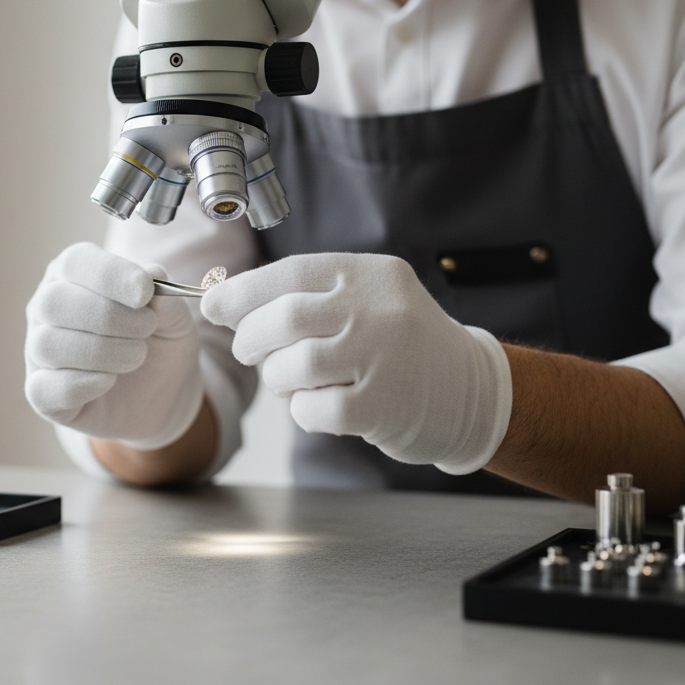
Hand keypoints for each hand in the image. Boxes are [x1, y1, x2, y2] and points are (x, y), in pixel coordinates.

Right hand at [25, 243, 202, 448]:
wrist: (162, 394)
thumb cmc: (160, 343)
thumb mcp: (174, 318)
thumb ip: (164, 296)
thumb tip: (152, 275)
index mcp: (74, 276)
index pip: (75, 262)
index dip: (109, 274)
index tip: (145, 292)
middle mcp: (47, 309)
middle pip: (54, 301)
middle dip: (107, 316)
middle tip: (146, 328)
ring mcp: (38, 352)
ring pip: (47, 344)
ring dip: (102, 351)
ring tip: (136, 356)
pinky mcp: (42, 395)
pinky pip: (43, 389)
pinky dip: (81, 384)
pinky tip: (109, 380)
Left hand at [201, 253, 511, 472]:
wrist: (471, 392)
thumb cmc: (400, 347)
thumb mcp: (368, 302)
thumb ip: (308, 297)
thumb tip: (225, 300)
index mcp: (371, 276)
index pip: (291, 273)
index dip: (243, 291)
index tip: (213, 305)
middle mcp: (379, 310)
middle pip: (285, 318)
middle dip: (251, 337)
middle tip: (249, 351)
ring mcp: (384, 358)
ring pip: (294, 365)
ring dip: (276, 378)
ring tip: (289, 381)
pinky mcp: (384, 405)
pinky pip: (314, 408)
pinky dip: (302, 411)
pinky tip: (318, 405)